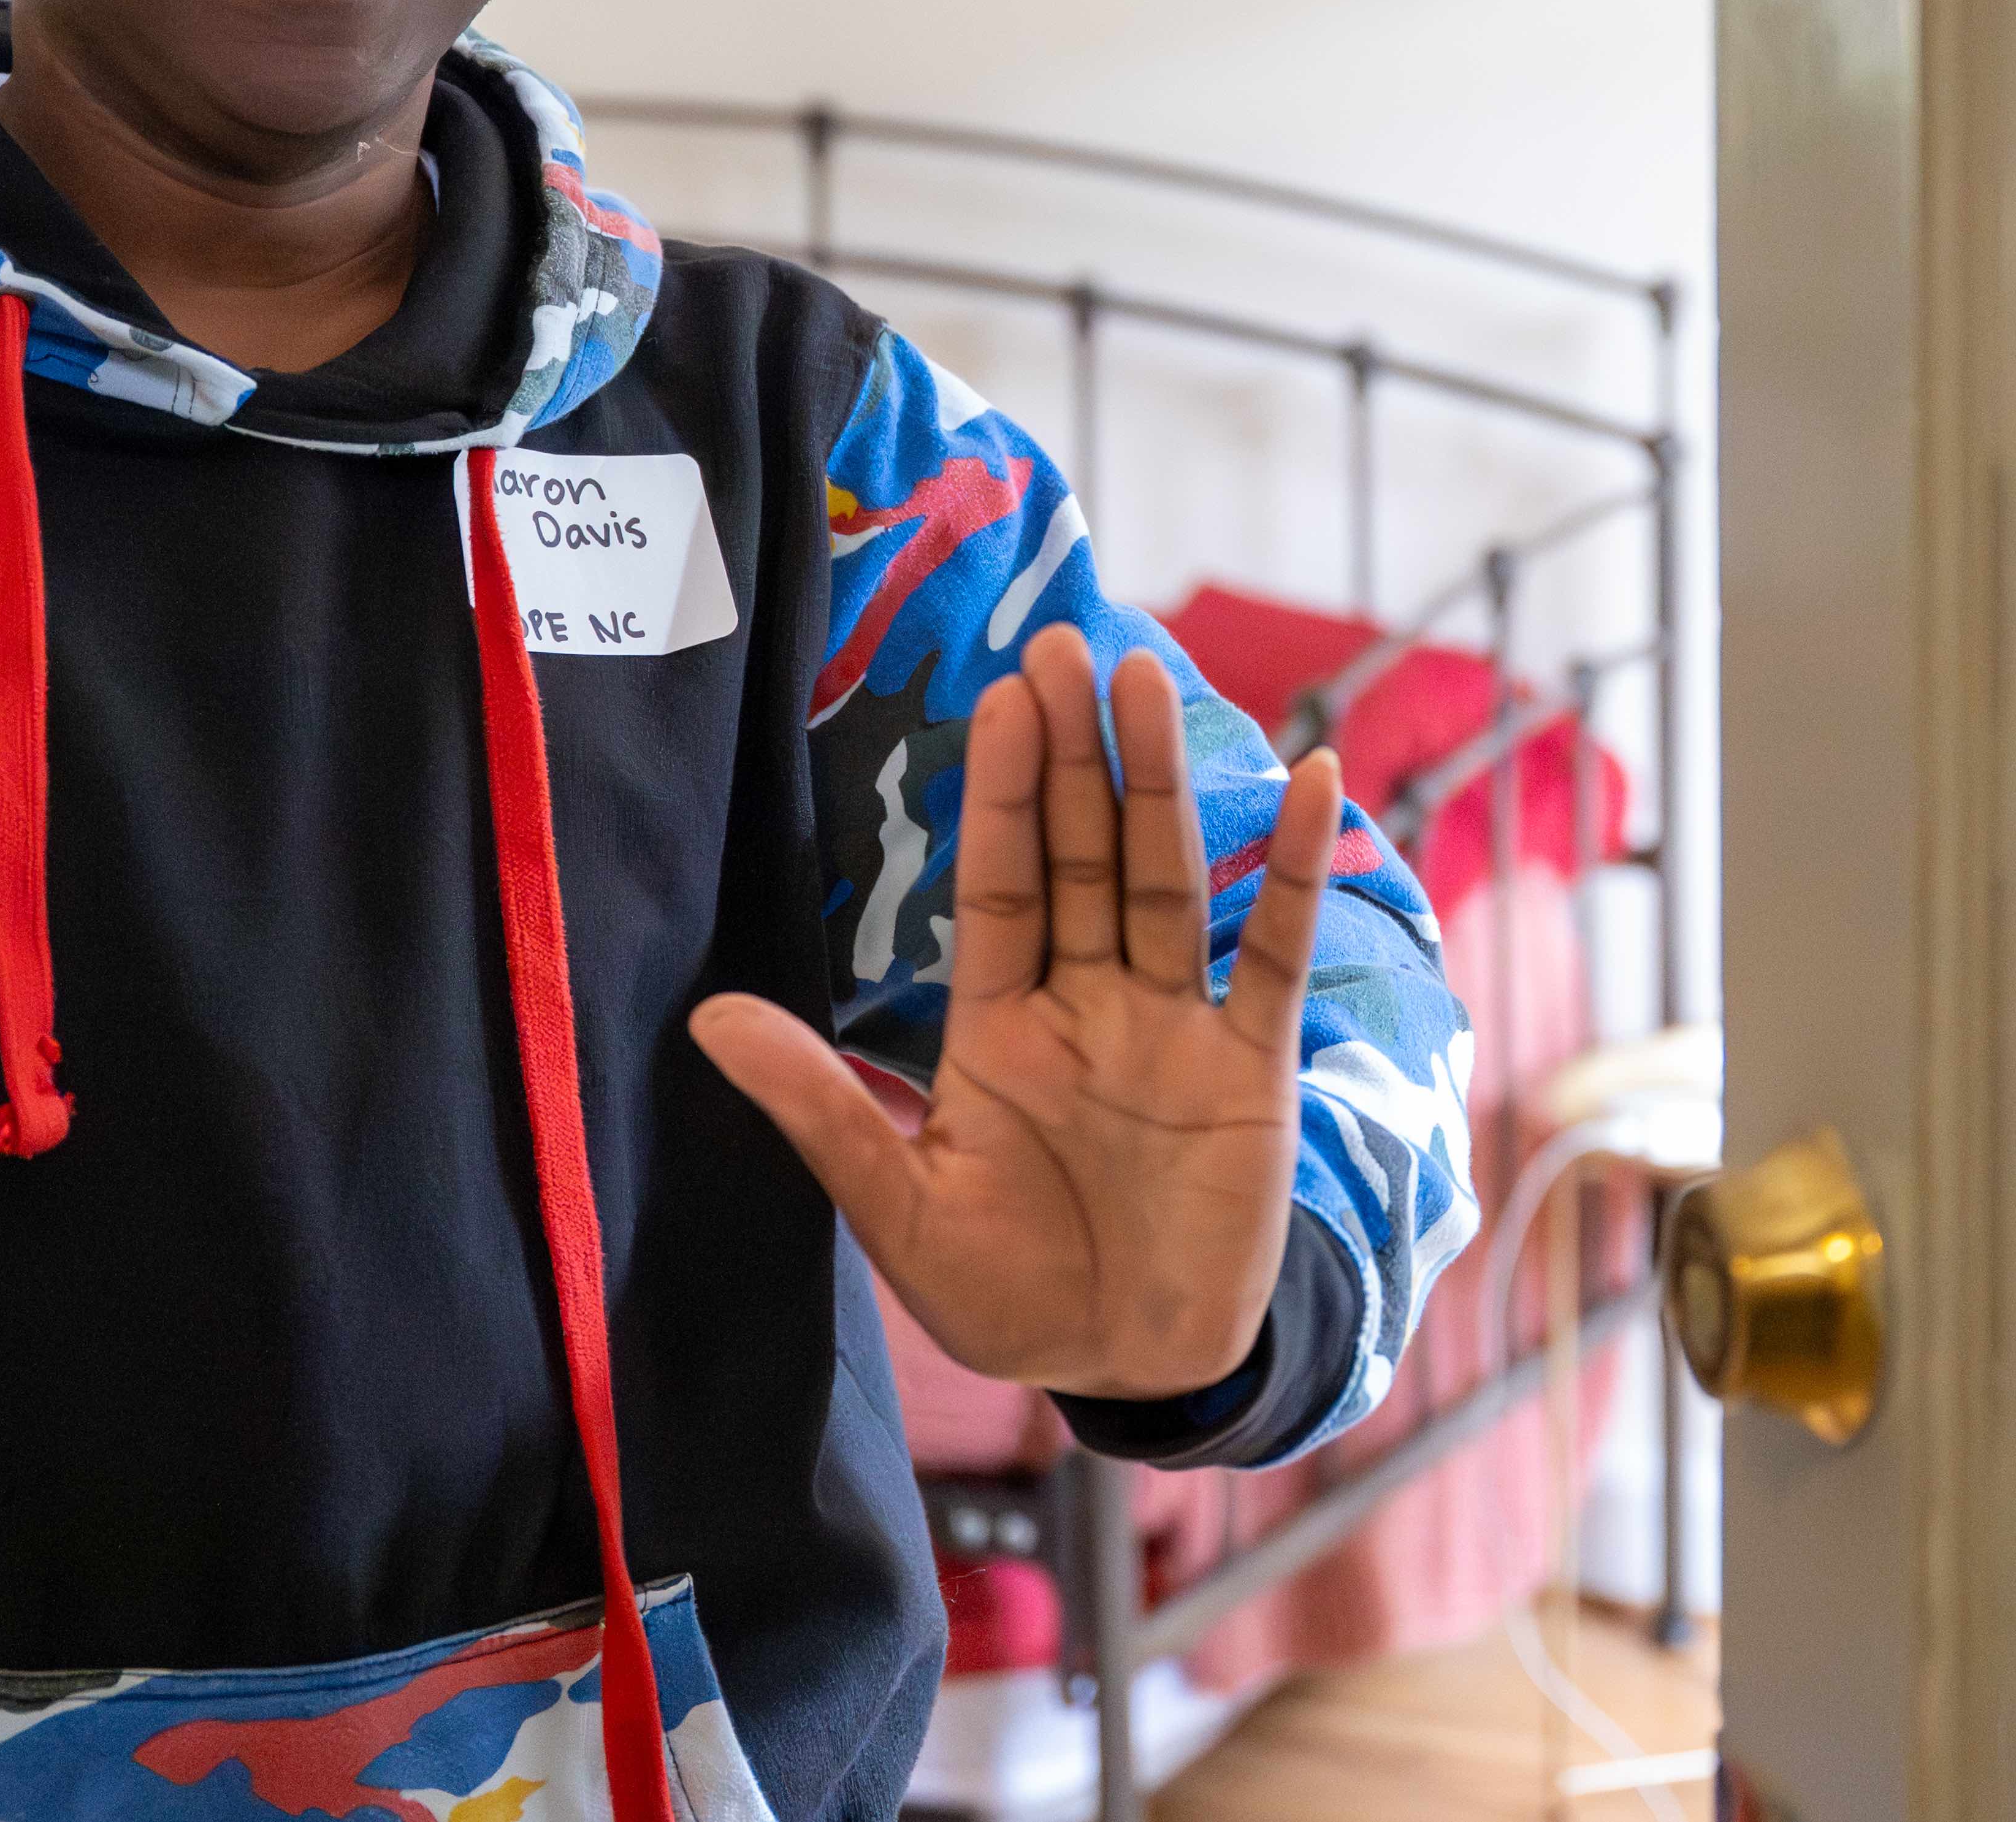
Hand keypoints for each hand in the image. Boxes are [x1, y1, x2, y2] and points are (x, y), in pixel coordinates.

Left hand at [691, 625, 1346, 1398]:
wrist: (1132, 1369)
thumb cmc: (1010, 1295)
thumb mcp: (900, 1209)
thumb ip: (821, 1106)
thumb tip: (708, 1016)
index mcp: (1003, 1025)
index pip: (1001, 884)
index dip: (1000, 792)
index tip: (999, 697)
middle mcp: (1092, 1002)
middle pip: (1083, 856)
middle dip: (1072, 755)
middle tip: (1063, 645)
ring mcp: (1175, 1026)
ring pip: (1168, 880)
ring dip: (1160, 783)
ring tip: (1145, 684)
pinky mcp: (1250, 1067)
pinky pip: (1274, 954)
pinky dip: (1293, 871)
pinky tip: (1307, 780)